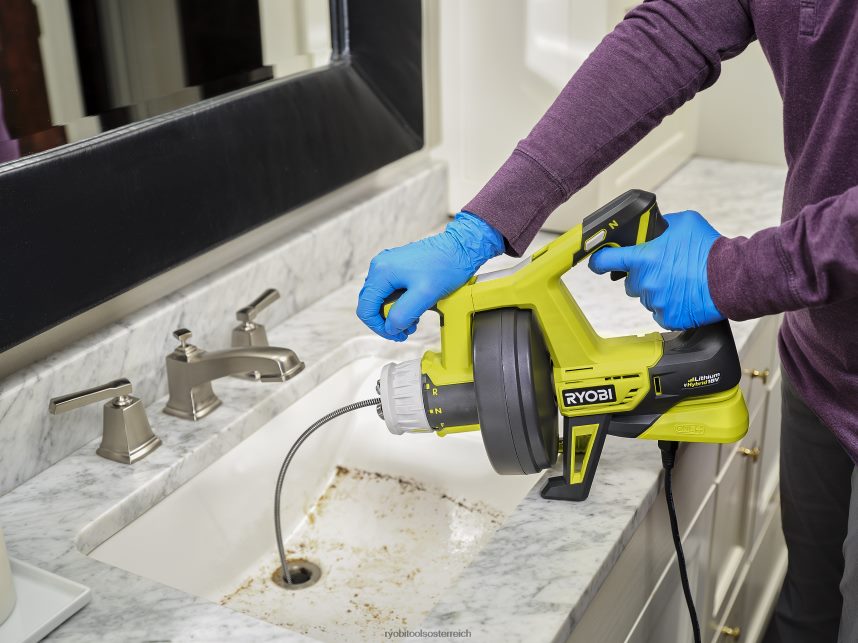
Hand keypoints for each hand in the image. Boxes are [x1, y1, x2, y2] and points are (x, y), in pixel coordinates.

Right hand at [356, 212, 504, 340]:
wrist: (461, 248)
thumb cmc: (446, 266)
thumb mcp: (424, 295)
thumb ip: (403, 314)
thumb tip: (391, 327)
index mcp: (382, 272)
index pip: (366, 308)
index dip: (378, 326)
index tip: (394, 334)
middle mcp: (380, 266)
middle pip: (372, 304)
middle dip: (387, 321)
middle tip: (405, 331)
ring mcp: (389, 265)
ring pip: (382, 299)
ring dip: (394, 314)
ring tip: (413, 322)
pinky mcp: (398, 267)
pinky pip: (392, 291)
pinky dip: (400, 304)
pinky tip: (414, 310)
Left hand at [588, 211, 724, 329]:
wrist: (731, 278)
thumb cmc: (710, 250)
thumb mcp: (684, 222)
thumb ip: (662, 226)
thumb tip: (654, 229)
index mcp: (642, 258)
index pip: (604, 261)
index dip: (598, 260)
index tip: (596, 262)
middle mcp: (644, 281)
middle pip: (630, 281)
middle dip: (642, 275)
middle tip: (664, 268)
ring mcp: (654, 302)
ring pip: (646, 297)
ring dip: (656, 290)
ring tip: (679, 281)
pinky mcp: (666, 317)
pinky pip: (659, 312)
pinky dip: (668, 306)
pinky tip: (683, 295)